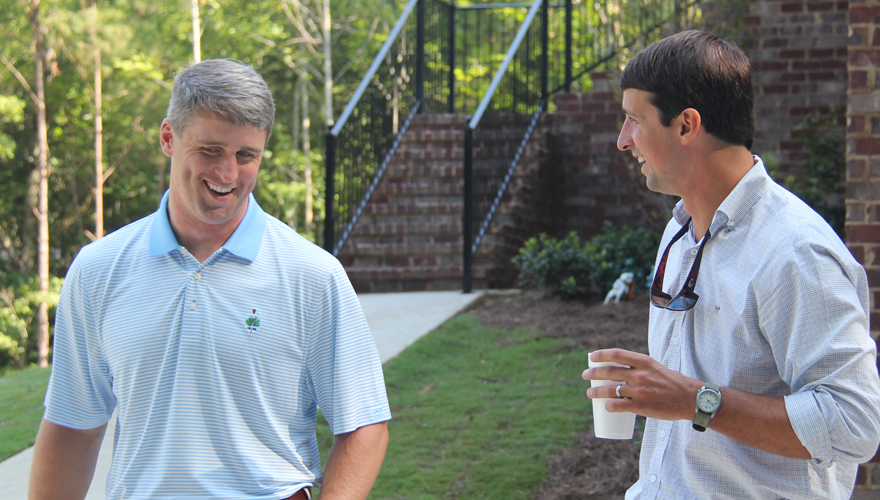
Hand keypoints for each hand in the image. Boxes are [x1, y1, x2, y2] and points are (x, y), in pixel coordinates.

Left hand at [581, 348, 702, 421]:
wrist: (690, 399)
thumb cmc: (673, 383)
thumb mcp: (656, 368)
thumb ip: (640, 368)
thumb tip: (621, 371)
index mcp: (643, 362)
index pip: (616, 354)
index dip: (601, 355)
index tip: (592, 357)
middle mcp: (639, 374)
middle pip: (608, 372)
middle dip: (593, 373)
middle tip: (585, 375)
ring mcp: (639, 391)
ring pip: (610, 390)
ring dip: (596, 392)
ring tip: (590, 394)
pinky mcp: (641, 406)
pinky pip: (618, 406)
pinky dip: (609, 406)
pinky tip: (605, 407)